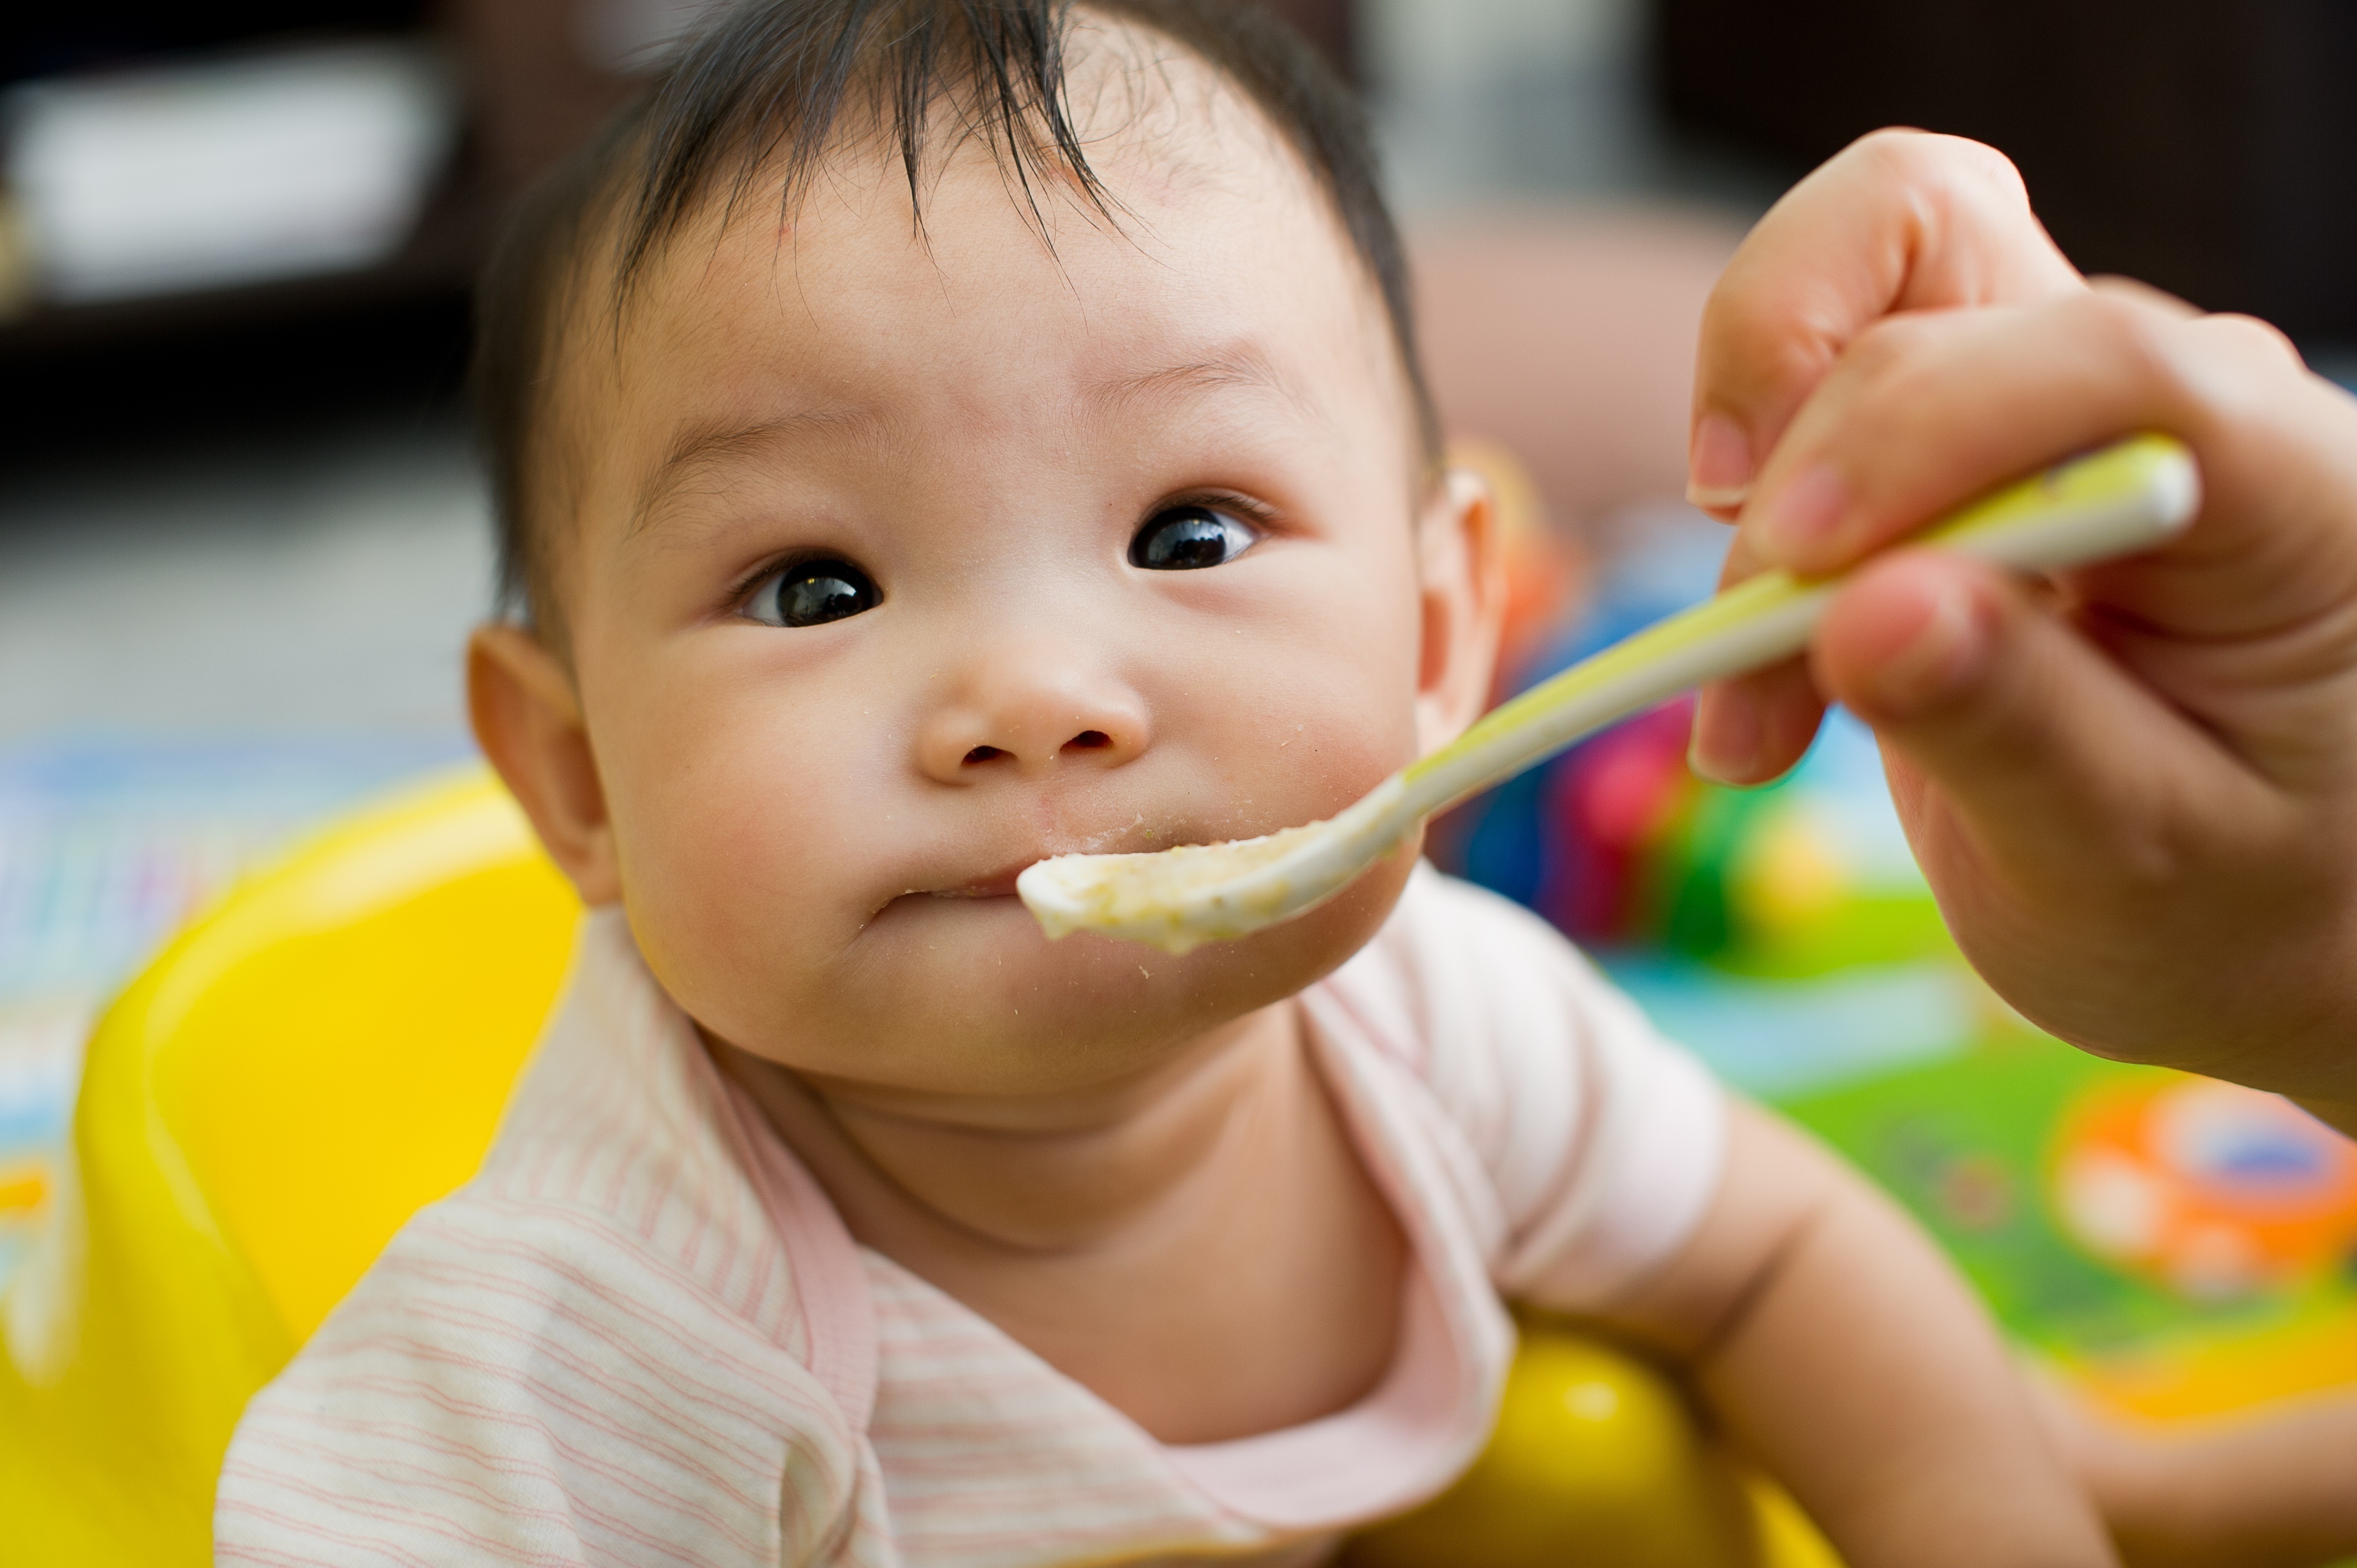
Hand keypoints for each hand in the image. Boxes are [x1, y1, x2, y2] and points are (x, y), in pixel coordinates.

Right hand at [1684, 130, 2356, 1122]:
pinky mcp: (1951, 442)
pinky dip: (1747, 520)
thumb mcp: (2141, 866)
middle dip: (1803, 485)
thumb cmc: (2237, 902)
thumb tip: (1868, 609)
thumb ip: (2021, 730)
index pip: (2108, 359)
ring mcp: (2048, 406)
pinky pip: (1811, 385)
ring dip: (1755, 469)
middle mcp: (2167, 403)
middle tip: (1748, 680)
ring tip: (1746, 692)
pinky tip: (1754, 685)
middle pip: (1940, 304)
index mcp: (2284, 489)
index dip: (1925, 428)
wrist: (2245, 914)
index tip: (1797, 565)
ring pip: (1856, 287)